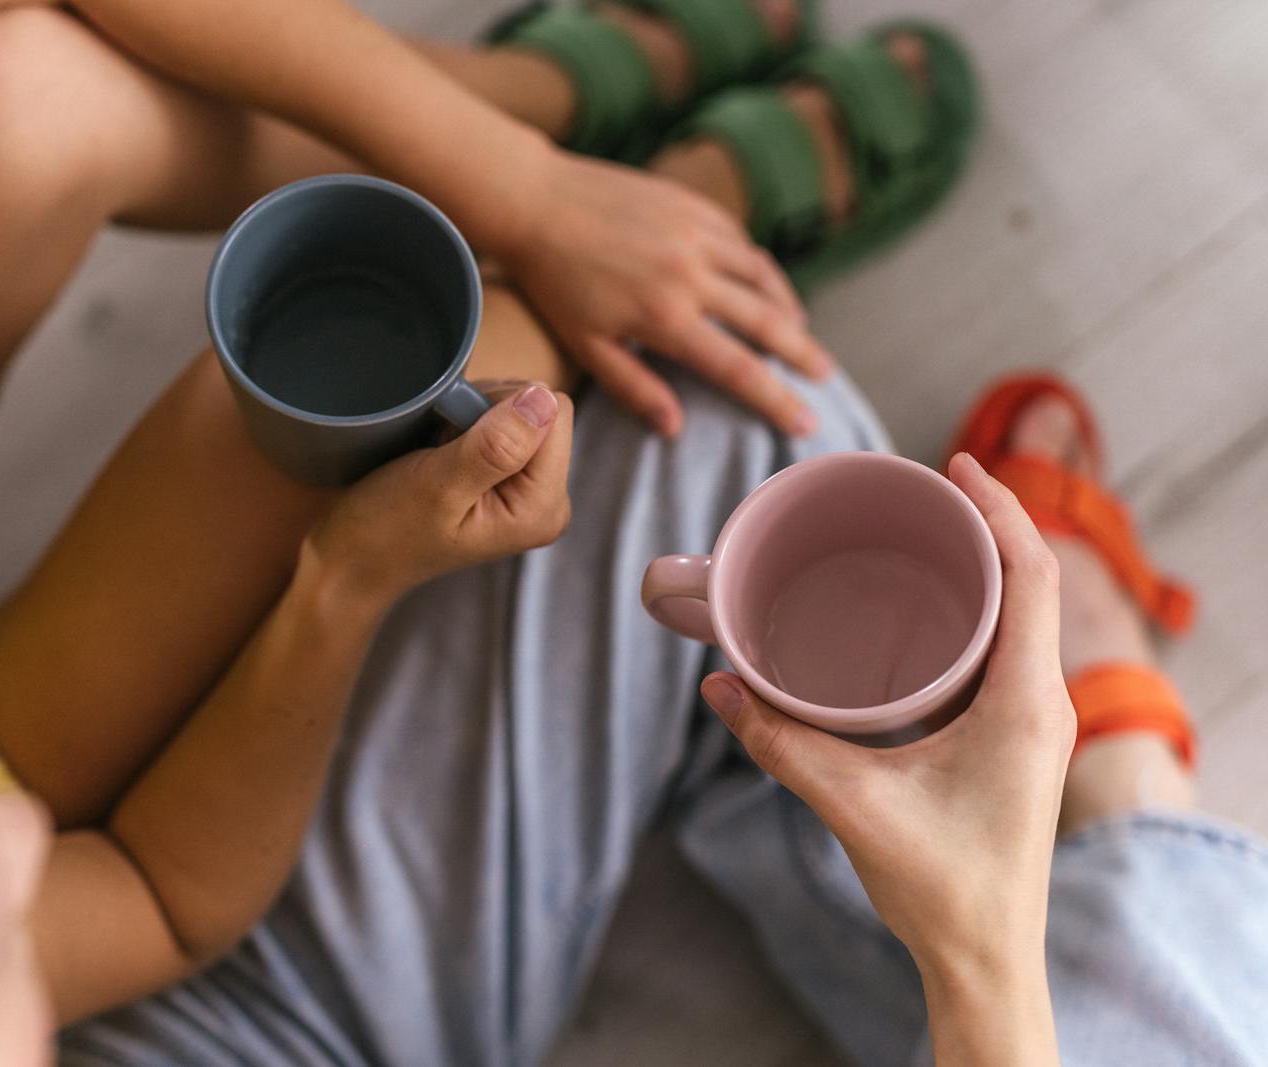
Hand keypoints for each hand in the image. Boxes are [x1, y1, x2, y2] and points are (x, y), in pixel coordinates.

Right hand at [307, 384, 573, 606]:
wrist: (354, 560)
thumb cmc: (388, 528)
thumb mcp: (438, 485)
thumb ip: (496, 446)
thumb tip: (543, 398)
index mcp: (544, 506)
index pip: (553, 411)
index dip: (500, 408)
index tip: (456, 438)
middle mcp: (548, 500)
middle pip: (542, 408)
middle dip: (489, 410)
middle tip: (443, 445)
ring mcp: (530, 490)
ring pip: (522, 408)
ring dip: (474, 414)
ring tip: (440, 450)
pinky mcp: (510, 481)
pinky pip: (505, 422)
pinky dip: (469, 422)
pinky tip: (443, 449)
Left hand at [501, 151, 831, 437]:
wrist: (536, 202)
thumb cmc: (554, 283)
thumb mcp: (587, 345)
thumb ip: (635, 387)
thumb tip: (676, 428)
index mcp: (665, 317)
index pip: (739, 368)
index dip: (777, 399)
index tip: (805, 423)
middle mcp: (691, 274)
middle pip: (768, 322)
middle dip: (804, 355)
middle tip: (825, 378)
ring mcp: (697, 234)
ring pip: (763, 277)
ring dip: (788, 309)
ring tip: (801, 334)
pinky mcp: (694, 206)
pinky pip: (742, 243)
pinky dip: (760, 270)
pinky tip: (763, 288)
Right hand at [700, 453, 1074, 973]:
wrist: (985, 957)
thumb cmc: (940, 888)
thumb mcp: (850, 803)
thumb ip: (780, 740)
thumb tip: (719, 683)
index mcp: (1023, 705)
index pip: (1031, 577)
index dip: (1001, 509)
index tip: (955, 465)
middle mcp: (1041, 702)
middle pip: (1032, 582)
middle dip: (988, 522)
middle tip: (927, 486)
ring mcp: (1033, 721)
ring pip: (1024, 615)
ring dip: (986, 563)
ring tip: (928, 528)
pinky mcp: (1015, 738)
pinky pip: (1009, 648)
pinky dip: (978, 608)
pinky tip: (932, 605)